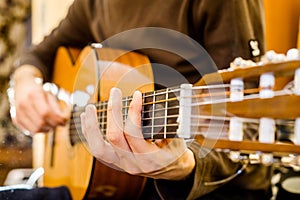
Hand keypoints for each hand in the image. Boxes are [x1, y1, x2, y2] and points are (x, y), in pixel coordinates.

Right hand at [12, 65, 67, 132]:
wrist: (22, 86)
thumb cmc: (39, 91)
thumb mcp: (50, 95)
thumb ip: (57, 108)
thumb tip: (64, 120)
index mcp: (34, 95)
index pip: (46, 113)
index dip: (56, 119)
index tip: (64, 122)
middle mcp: (24, 104)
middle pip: (41, 122)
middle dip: (53, 125)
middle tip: (59, 123)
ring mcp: (18, 112)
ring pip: (35, 129)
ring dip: (47, 129)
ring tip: (52, 124)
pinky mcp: (16, 119)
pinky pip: (30, 130)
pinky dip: (39, 130)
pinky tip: (44, 125)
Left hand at [80, 88, 194, 179]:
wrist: (173, 171)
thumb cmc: (176, 153)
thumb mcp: (176, 140)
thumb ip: (163, 125)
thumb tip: (148, 106)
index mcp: (150, 159)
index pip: (134, 132)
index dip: (134, 111)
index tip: (137, 95)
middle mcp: (133, 164)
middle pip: (114, 137)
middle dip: (113, 111)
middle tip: (115, 93)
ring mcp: (121, 165)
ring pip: (98, 148)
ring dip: (92, 126)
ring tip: (89, 108)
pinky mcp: (115, 163)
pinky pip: (97, 149)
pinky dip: (89, 133)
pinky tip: (86, 119)